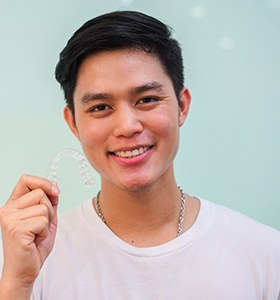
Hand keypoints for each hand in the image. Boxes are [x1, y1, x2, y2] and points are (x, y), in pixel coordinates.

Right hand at [0, 174, 59, 296]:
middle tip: (41, 226)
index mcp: (13, 204)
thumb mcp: (46, 218)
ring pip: (43, 208)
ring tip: (37, 234)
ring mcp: (9, 219)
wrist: (25, 270)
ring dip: (47, 222)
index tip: (55, 191)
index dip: (43, 182)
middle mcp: (7, 210)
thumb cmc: (34, 246)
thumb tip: (54, 185)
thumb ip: (49, 201)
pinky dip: (45, 231)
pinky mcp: (16, 229)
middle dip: (49, 209)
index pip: (25, 179)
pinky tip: (35, 240)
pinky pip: (43, 221)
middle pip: (40, 193)